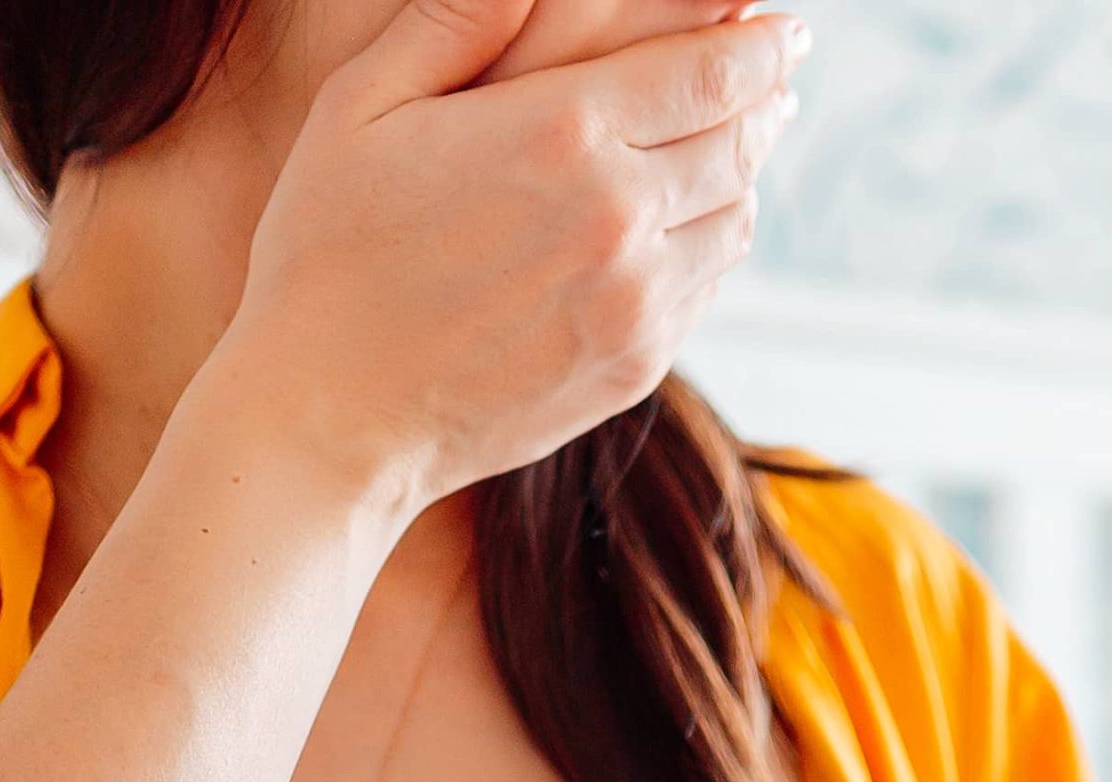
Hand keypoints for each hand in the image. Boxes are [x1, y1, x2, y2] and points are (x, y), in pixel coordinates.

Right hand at [215, 0, 802, 512]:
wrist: (330, 413)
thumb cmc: (327, 250)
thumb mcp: (362, 106)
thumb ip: (454, 23)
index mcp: (558, 132)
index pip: (707, 71)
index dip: (758, 43)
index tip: (784, 27)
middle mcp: (617, 215)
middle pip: (738, 139)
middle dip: (766, 96)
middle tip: (777, 75)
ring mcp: (635, 299)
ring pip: (733, 216)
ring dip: (746, 170)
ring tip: (741, 141)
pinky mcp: (635, 363)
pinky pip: (705, 285)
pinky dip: (712, 243)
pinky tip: (692, 223)